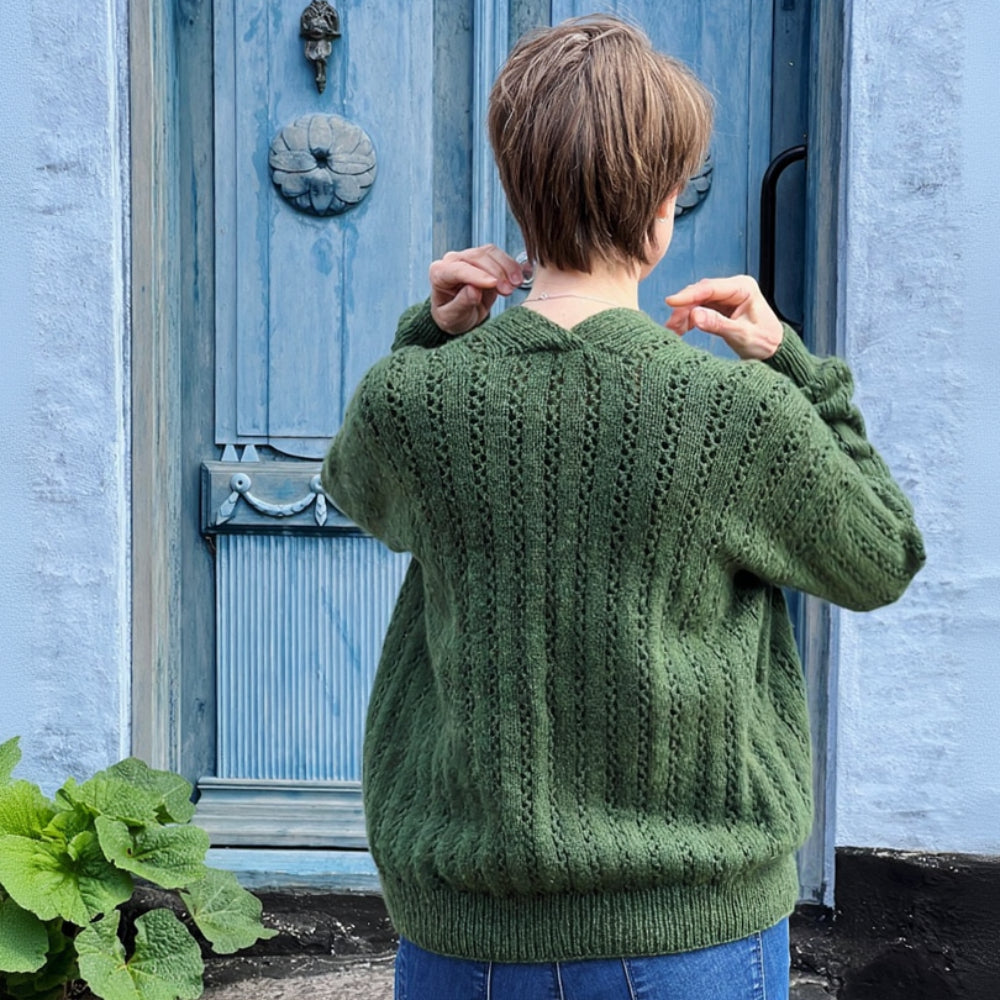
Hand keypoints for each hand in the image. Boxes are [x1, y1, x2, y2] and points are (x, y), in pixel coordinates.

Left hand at [429, 245, 523, 334]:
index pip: (458, 269)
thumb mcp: (452, 318)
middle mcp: (453, 261)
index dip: (477, 275)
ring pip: (490, 253)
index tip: (494, 284)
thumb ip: (461, 304)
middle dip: (495, 272)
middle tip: (508, 290)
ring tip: (515, 285)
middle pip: (476, 257)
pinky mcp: (485, 261)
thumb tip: (474, 290)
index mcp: (438, 273)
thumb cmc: (452, 318)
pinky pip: (500, 256)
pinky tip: (518, 279)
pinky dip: (511, 266)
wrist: (460, 317)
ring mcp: (469, 258)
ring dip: (506, 267)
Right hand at [665, 275, 783, 359]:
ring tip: (673, 331)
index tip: (670, 302)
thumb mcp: (741, 335)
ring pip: (697, 301)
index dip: (689, 295)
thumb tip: (694, 315)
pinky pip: (699, 309)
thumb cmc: (764, 341)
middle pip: (701, 293)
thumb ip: (717, 324)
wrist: (774, 350)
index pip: (711, 288)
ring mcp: (726, 297)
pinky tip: (680, 329)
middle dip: (684, 308)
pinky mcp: (720, 307)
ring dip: (684, 315)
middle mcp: (734, 288)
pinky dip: (689, 319)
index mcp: (743, 288)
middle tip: (671, 325)